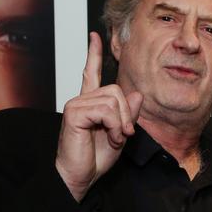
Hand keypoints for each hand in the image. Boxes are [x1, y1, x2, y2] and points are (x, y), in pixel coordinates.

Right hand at [55, 32, 144, 201]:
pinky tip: (109, 138)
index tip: (95, 36)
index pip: (91, 73)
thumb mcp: (120, 134)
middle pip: (117, 90)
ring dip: (121, 123)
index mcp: (91, 103)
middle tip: (123, 134)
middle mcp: (81, 100)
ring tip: (114, 138)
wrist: (81, 176)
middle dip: (127, 115)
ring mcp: (76, 104)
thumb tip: (137, 94)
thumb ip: (128, 114)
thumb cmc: (96, 158)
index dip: (94, 54)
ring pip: (114, 100)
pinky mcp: (74, 112)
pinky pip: (106, 110)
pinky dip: (114, 126)